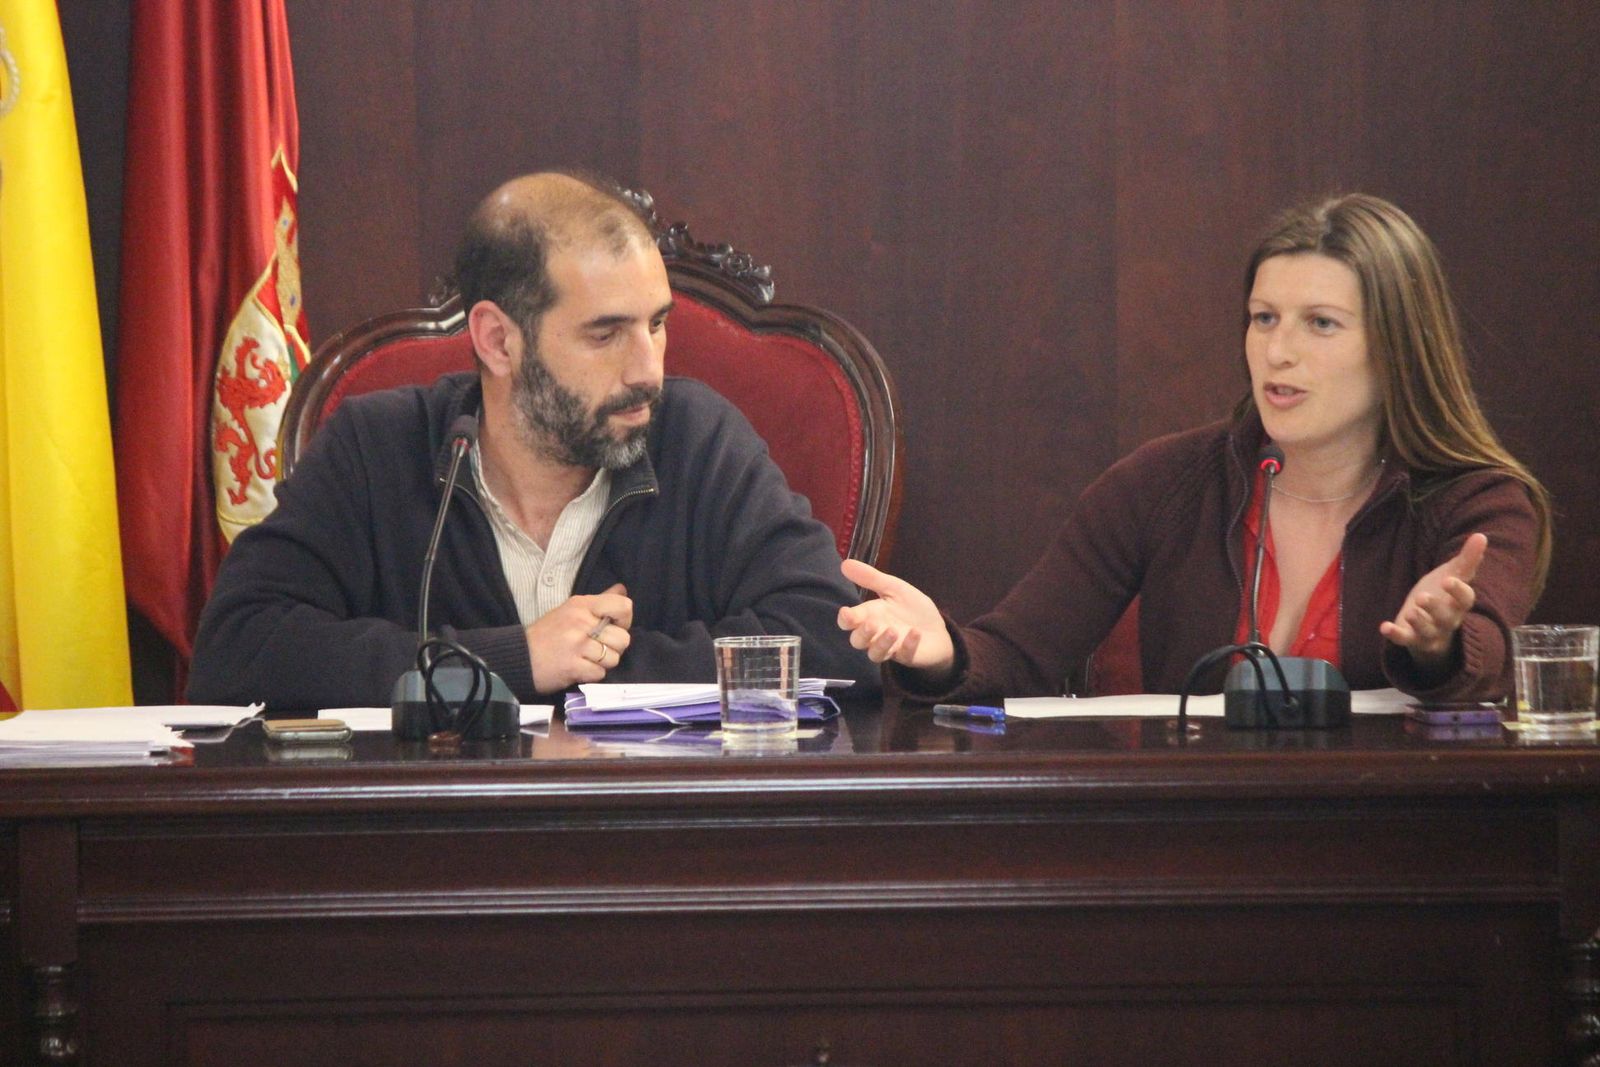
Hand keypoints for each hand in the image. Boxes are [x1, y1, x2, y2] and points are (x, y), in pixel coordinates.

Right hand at [526, 583, 633, 690]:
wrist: (518, 657)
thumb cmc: (546, 634)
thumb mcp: (570, 610)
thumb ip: (599, 601)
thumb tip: (622, 590)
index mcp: (581, 605)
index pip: (623, 606)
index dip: (625, 620)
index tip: (612, 627)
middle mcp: (581, 621)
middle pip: (623, 638)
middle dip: (613, 648)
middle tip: (595, 648)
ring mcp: (577, 644)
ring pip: (613, 658)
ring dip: (602, 663)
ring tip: (585, 659)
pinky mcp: (573, 666)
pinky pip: (600, 673)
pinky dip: (591, 675)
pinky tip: (578, 668)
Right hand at [837, 559, 955, 671]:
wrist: (937, 627)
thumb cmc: (911, 608)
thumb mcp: (893, 588)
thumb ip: (871, 578)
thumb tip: (845, 563)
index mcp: (869, 616)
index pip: (849, 622)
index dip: (845, 619)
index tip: (846, 612)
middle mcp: (876, 635)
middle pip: (857, 641)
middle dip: (862, 634)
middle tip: (872, 624)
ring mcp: (891, 648)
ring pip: (875, 654)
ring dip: (882, 643)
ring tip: (893, 630)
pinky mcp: (908, 656)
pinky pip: (904, 655)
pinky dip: (909, 645)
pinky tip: (916, 633)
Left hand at [1379, 532, 1485, 668]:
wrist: (1431, 625)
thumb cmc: (1444, 596)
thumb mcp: (1453, 576)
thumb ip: (1467, 560)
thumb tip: (1481, 536)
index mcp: (1458, 605)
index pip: (1465, 601)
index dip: (1458, 591)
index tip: (1448, 580)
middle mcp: (1447, 621)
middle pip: (1445, 618)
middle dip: (1434, 608)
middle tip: (1422, 597)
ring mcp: (1430, 632)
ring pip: (1426, 631)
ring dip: (1418, 622)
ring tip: (1410, 612)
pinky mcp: (1411, 639)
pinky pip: (1405, 640)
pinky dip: (1396, 635)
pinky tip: (1384, 627)